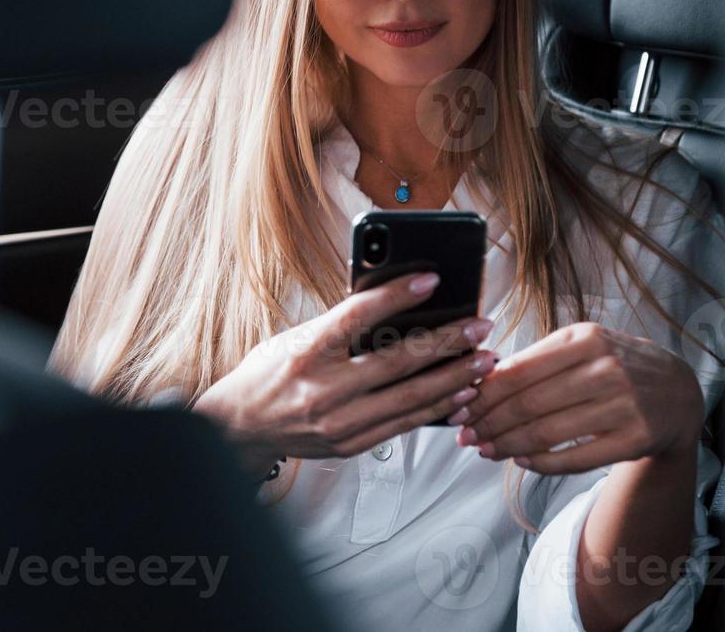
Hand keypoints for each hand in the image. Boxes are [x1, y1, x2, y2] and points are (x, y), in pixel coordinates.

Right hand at [192, 272, 497, 477]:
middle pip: (397, 362)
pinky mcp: (350, 444)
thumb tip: (397, 307)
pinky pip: (404, 424)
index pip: (357, 316)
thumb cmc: (269, 373)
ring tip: (484, 359)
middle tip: (480, 326)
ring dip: (454, 378)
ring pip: (410, 398)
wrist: (240, 428)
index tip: (432, 280)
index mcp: (305, 351)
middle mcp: (323, 389)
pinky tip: (462, 393)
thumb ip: (340, 327)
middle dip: (447, 342)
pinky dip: (437, 408)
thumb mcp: (295, 338)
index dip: (397, 296)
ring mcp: (339, 422)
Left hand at [455, 322, 702, 473]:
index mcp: (586, 338)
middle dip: (489, 423)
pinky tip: (522, 463)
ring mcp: (624, 405)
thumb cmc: (616, 365)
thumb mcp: (581, 345)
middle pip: (529, 404)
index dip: (483, 393)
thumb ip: (536, 359)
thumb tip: (480, 381)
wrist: (678, 391)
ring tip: (485, 450)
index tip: (457, 407)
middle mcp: (607, 368)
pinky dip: (542, 464)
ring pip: (547, 433)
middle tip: (465, 436)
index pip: (520, 370)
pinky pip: (575, 458)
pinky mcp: (635, 439)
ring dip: (508, 446)